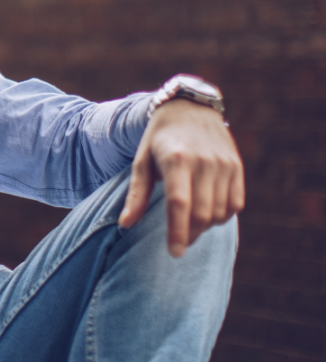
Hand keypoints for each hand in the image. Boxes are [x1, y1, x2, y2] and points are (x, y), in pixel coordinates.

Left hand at [117, 99, 243, 256]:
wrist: (189, 108)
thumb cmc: (159, 139)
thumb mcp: (141, 161)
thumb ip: (136, 194)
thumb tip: (125, 225)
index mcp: (176, 159)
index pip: (179, 204)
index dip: (177, 232)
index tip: (174, 252)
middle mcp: (204, 161)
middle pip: (202, 213)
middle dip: (190, 235)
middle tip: (178, 242)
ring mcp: (224, 164)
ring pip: (220, 213)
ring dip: (205, 227)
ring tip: (189, 226)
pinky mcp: (237, 167)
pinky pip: (235, 204)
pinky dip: (221, 216)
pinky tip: (206, 213)